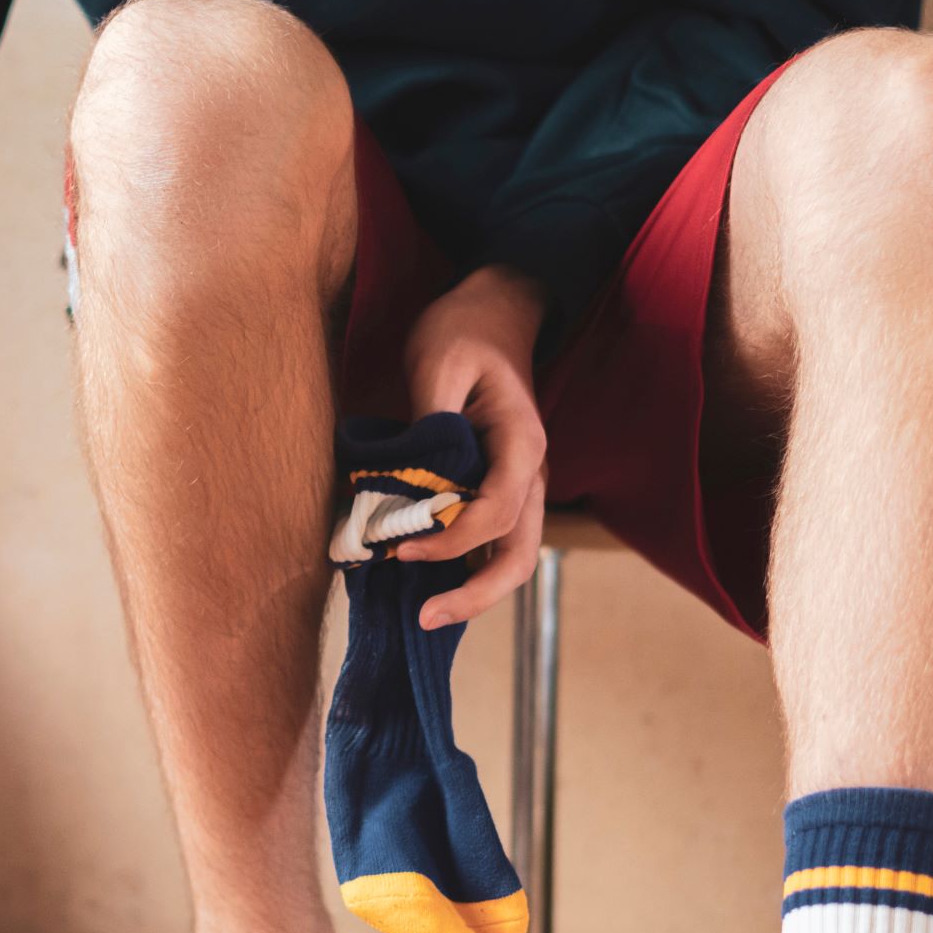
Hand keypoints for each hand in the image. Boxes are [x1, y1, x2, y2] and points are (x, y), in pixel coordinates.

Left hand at [393, 263, 548, 627]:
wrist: (494, 313)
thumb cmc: (464, 331)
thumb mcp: (438, 362)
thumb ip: (429, 423)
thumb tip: (408, 483)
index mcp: (521, 443)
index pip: (498, 510)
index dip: (451, 539)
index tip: (402, 549)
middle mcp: (530, 474)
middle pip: (519, 554)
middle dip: (476, 594)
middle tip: (425, 619)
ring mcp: (519, 486)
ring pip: (510, 556)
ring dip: (472, 589)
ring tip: (423, 612)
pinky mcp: (499, 490)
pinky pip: (491, 541)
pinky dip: (464, 566)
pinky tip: (424, 578)